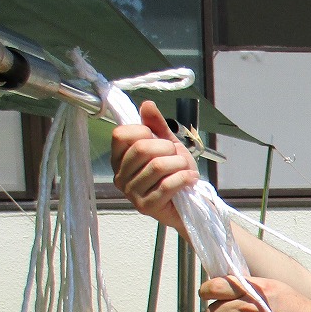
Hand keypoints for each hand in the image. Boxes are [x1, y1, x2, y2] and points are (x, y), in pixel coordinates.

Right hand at [111, 100, 197, 232]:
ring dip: (179, 164)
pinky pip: (167, 185)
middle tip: (177, 157)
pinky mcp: (145, 206)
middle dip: (168, 149)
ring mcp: (131, 193)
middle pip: (142, 148)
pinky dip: (184, 178)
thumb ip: (157, 126)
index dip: (145, 131)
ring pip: (157, 166)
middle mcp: (119, 176)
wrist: (191, 203)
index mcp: (119, 159)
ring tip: (186, 170)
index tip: (160, 140)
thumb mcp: (168, 145)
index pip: (121, 134)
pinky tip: (191, 178)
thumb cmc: (176, 174)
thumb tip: (147, 104)